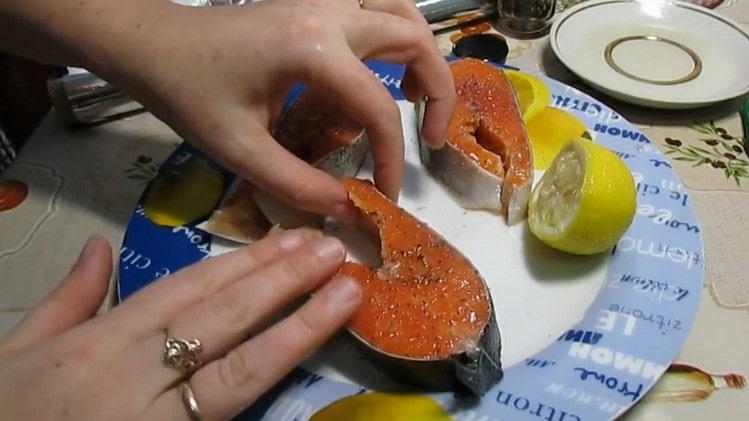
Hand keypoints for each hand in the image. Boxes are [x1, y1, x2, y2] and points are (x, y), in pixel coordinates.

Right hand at [0, 232, 360, 419]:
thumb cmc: (9, 412)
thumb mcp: (20, 351)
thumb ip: (68, 299)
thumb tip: (98, 248)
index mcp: (101, 343)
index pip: (186, 292)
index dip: (243, 264)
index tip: (288, 239)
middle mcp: (133, 376)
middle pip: (221, 321)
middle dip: (282, 283)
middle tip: (331, 251)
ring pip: (236, 372)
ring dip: (296, 329)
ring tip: (343, 295)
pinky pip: (226, 417)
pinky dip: (267, 391)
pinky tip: (304, 365)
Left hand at [94, 0, 454, 219]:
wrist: (152, 44)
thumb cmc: (187, 92)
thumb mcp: (240, 150)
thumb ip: (299, 184)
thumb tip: (349, 209)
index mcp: (313, 48)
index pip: (378, 107)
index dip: (392, 158)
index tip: (384, 195)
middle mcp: (329, 12)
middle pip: (414, 37)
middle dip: (437, 91)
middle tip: (433, 138)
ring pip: (401, 11)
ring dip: (421, 53)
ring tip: (416, 97)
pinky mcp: (313, 2)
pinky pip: (374, 8)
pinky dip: (394, 36)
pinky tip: (380, 72)